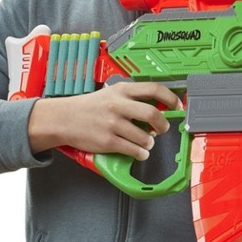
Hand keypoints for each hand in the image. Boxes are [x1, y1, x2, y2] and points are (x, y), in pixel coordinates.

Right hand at [28, 81, 181, 159]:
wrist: (64, 118)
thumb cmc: (89, 106)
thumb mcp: (111, 93)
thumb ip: (132, 97)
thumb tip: (158, 105)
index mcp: (122, 90)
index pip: (154, 89)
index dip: (171, 98)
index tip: (177, 106)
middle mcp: (118, 105)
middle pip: (152, 114)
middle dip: (164, 124)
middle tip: (163, 129)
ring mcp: (113, 124)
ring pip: (144, 136)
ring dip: (150, 142)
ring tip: (147, 142)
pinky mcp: (107, 141)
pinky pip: (133, 149)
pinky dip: (141, 153)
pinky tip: (140, 152)